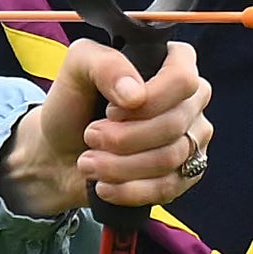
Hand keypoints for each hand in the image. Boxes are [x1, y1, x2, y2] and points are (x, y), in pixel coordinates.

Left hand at [0, 34, 216, 217]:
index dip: (148, 100)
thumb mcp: (78, 69)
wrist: (60, 153)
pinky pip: (168, 188)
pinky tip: (104, 185)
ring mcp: (192, 139)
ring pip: (169, 159)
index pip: (183, 79)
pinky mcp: (184, 175)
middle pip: (173, 124)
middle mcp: (191, 100)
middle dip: (123, 138)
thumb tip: (135, 95)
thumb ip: (105, 65)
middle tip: (91, 136)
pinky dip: (129, 190)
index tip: (111, 109)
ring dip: (119, 165)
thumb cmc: (74, 105)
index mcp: (174, 63)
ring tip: (89, 162)